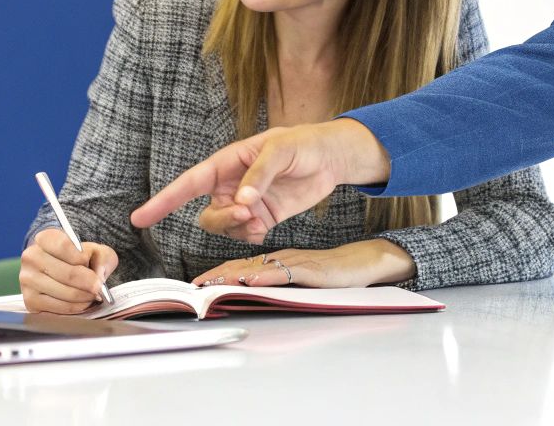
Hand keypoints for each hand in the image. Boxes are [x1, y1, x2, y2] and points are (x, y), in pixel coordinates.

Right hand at [20, 229, 118, 314]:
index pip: (64, 246)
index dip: (82, 258)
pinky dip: (76, 307)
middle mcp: (31, 257)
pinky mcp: (29, 300)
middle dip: (89, 283)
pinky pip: (59, 307)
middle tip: (99, 287)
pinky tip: (82, 302)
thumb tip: (98, 275)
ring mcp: (28, 280)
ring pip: (65, 293)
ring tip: (92, 294)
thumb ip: (102, 258)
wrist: (60, 270)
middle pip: (67, 273)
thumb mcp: (95, 250)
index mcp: (44, 238)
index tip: (93, 267)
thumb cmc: (78, 259)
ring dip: (84, 296)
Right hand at [131, 120, 390, 243]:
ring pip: (224, 228)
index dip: (163, 201)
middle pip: (207, 214)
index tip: (140, 217)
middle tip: (247, 212)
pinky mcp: (262, 217)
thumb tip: (241, 201)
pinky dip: (251, 235)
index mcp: (226, 163)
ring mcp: (245, 204)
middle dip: (222, 218)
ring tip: (259, 215)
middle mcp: (229, 185)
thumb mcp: (280, 151)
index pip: (187, 184)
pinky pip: (245, 236)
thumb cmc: (302, 144)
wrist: (330, 158)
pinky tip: (265, 223)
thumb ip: (258, 175)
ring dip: (237, 228)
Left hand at [192, 240, 414, 288]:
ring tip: (212, 284)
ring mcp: (293, 262)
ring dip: (232, 276)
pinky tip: (250, 281)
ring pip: (257, 268)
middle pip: (241, 266)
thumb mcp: (295, 278)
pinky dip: (264, 277)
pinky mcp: (308, 270)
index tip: (196, 284)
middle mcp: (279, 258)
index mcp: (274, 260)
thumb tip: (249, 294)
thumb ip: (275, 283)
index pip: (239, 266)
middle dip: (216, 276)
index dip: (217, 274)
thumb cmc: (328, 273)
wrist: (359, 262)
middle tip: (194, 286)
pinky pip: (283, 273)